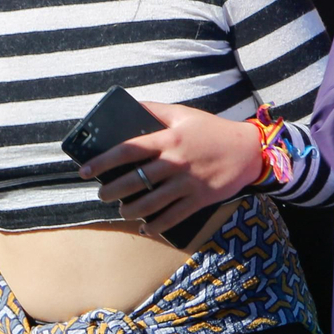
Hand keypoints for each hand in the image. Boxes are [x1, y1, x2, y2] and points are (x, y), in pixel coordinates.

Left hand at [78, 102, 261, 238]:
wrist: (249, 150)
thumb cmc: (212, 130)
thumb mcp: (185, 114)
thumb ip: (156, 110)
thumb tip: (128, 106)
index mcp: (169, 139)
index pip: (127, 150)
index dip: (101, 162)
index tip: (85, 170)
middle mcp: (175, 162)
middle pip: (133, 181)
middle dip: (111, 191)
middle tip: (103, 193)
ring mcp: (187, 184)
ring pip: (148, 204)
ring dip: (129, 210)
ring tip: (123, 209)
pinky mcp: (199, 200)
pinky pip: (170, 218)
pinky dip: (154, 226)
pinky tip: (145, 227)